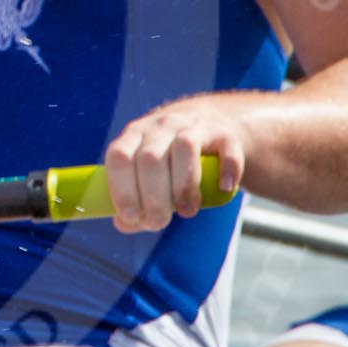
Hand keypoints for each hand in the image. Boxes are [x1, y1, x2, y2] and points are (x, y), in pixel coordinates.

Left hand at [102, 97, 248, 232]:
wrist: (211, 123)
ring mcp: (194, 126)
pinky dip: (227, 170)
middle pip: (151, 158)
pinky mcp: (225, 133)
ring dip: (184, 186)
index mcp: (135, 135)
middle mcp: (161, 126)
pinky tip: (223, 188)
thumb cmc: (170, 158)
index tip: (131, 217)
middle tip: (160, 222)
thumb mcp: (146, 171)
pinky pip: (227, 149)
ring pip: (184, 148)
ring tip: (186, 212)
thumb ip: (132, 199)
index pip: (119, 157)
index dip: (122, 190)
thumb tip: (123, 223)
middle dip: (153, 198)